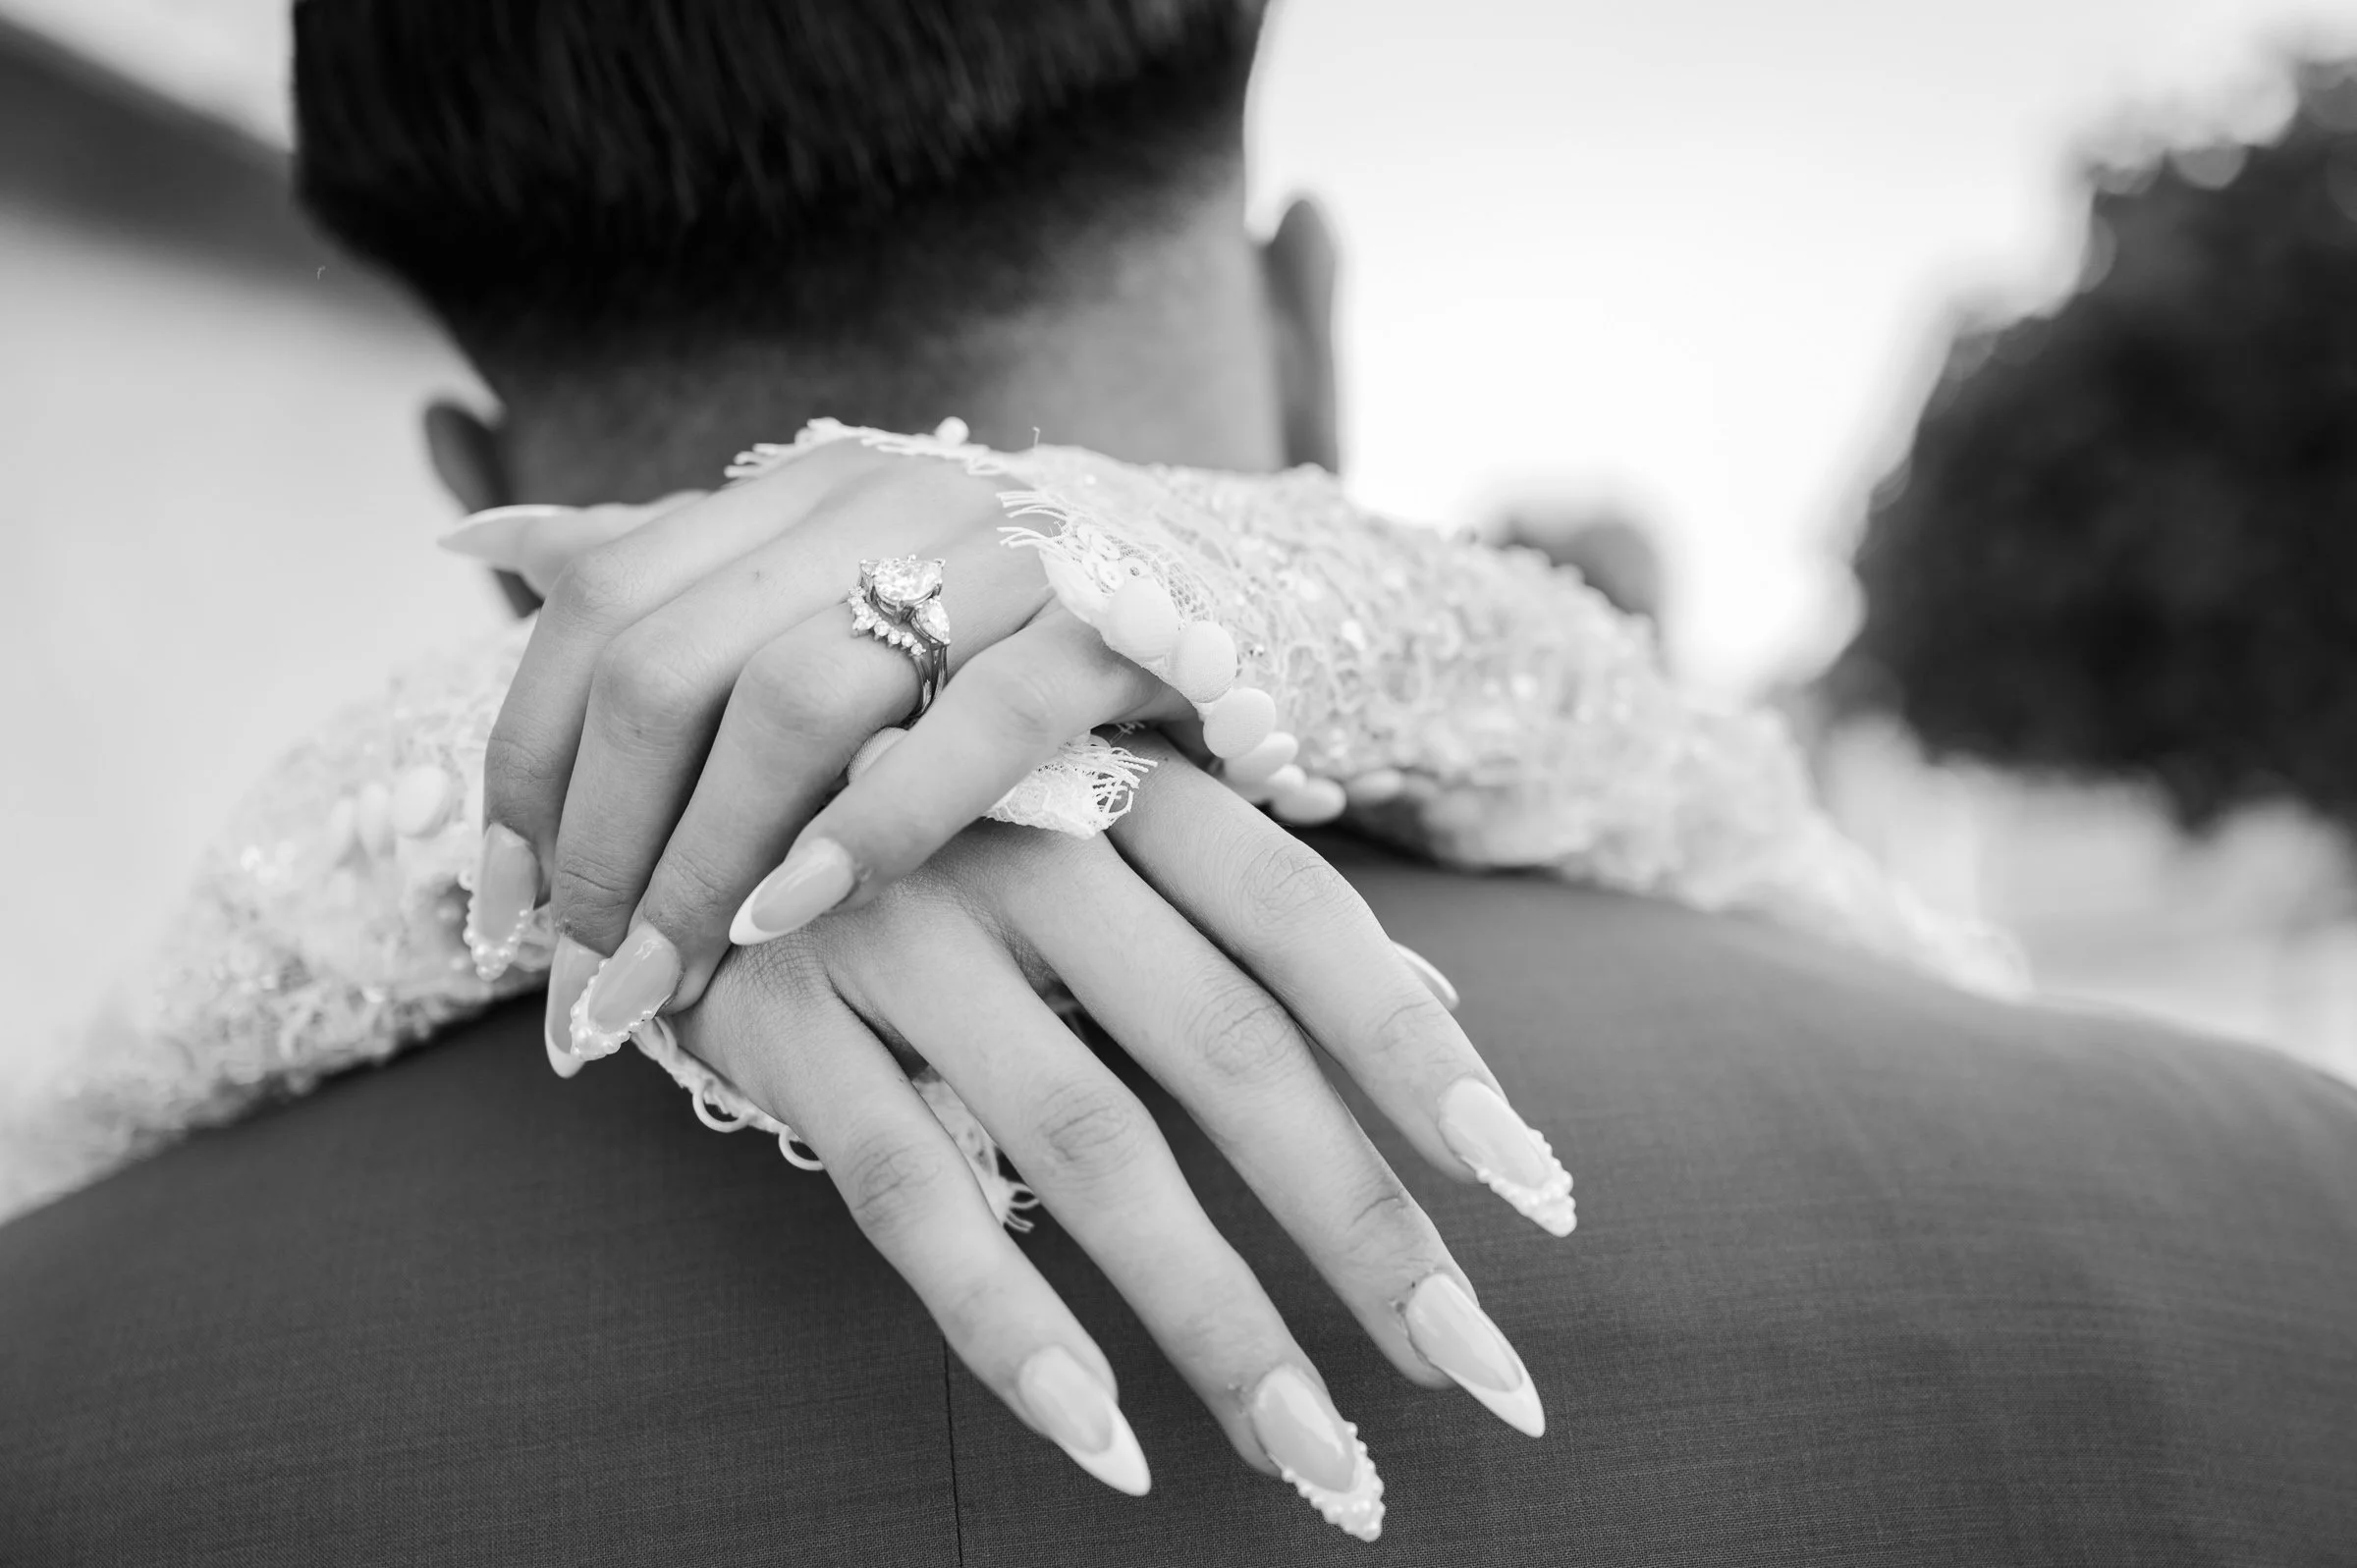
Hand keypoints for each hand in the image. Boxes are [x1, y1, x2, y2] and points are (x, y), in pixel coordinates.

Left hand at [450, 434, 1191, 1047]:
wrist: (1227, 587)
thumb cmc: (995, 615)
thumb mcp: (826, 574)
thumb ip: (663, 562)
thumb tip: (471, 542)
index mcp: (795, 489)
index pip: (597, 604)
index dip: (523, 761)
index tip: (503, 902)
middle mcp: (882, 498)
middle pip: (667, 664)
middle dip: (600, 843)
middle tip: (584, 981)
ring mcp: (998, 555)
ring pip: (794, 699)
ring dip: (704, 864)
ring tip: (666, 985)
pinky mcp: (1108, 629)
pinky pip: (974, 731)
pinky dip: (871, 830)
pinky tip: (795, 917)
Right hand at [672, 740, 1559, 1531]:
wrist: (674, 769)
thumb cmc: (931, 816)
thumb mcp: (1089, 820)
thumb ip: (1251, 916)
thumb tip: (1446, 1018)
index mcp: (1119, 782)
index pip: (1305, 920)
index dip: (1419, 1055)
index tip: (1536, 1194)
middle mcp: (1020, 841)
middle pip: (1226, 1050)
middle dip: (1362, 1227)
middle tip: (1478, 1373)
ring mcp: (896, 928)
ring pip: (1085, 1145)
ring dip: (1217, 1319)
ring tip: (1324, 1462)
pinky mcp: (782, 1022)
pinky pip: (910, 1195)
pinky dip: (1011, 1326)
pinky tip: (1107, 1445)